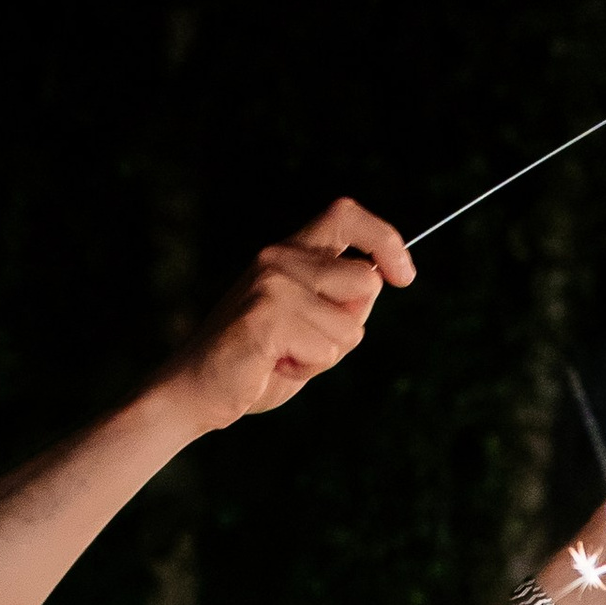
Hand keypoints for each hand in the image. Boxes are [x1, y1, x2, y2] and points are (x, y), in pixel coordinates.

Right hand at [157, 200, 412, 431]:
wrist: (201, 389)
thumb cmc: (260, 362)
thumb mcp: (312, 327)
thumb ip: (342, 303)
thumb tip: (378, 280)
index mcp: (290, 252)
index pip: (345, 215)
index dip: (384, 239)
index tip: (404, 276)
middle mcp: (279, 256)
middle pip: (363, 281)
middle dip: (351, 325)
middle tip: (307, 343)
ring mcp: (271, 282)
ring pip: (349, 326)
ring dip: (325, 355)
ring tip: (283, 355)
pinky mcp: (267, 315)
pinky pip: (325, 349)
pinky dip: (307, 368)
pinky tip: (273, 363)